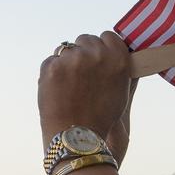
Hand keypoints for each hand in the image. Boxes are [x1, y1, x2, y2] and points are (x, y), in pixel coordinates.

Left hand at [39, 32, 134, 155]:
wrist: (75, 138)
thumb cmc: (100, 119)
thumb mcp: (121, 92)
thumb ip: (121, 69)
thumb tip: (123, 53)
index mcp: (117, 58)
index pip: (108, 36)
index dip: (101, 48)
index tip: (96, 60)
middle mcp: (96, 54)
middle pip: (85, 39)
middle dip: (83, 53)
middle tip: (80, 76)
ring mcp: (73, 59)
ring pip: (66, 49)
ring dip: (66, 62)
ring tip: (68, 86)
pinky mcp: (52, 66)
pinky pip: (51, 60)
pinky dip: (51, 73)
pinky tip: (57, 90)